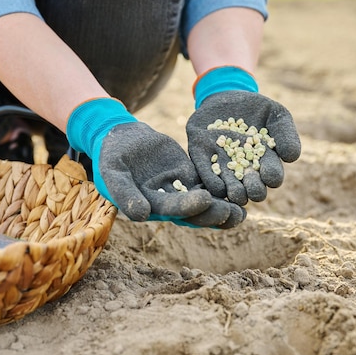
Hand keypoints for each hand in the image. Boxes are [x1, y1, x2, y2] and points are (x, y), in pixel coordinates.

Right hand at [67, 98, 244, 227]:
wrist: (120, 138)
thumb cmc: (110, 157)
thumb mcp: (113, 174)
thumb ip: (125, 193)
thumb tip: (142, 215)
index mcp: (150, 205)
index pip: (172, 209)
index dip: (189, 206)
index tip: (207, 201)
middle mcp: (167, 202)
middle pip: (194, 212)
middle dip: (215, 214)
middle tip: (237, 214)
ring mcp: (180, 189)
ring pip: (205, 202)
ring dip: (224, 207)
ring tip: (244, 210)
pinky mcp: (188, 175)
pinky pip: (208, 182)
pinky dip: (223, 187)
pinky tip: (241, 186)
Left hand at [186, 90, 300, 205]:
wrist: (227, 95)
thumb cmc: (258, 108)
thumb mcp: (276, 115)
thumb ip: (286, 134)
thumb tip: (291, 158)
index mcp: (265, 163)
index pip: (272, 175)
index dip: (272, 177)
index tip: (271, 176)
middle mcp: (244, 171)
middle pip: (251, 187)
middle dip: (254, 189)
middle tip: (254, 190)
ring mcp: (222, 166)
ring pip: (229, 186)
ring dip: (233, 191)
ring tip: (236, 193)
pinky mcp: (201, 158)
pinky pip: (205, 175)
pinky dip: (212, 182)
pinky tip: (218, 187)